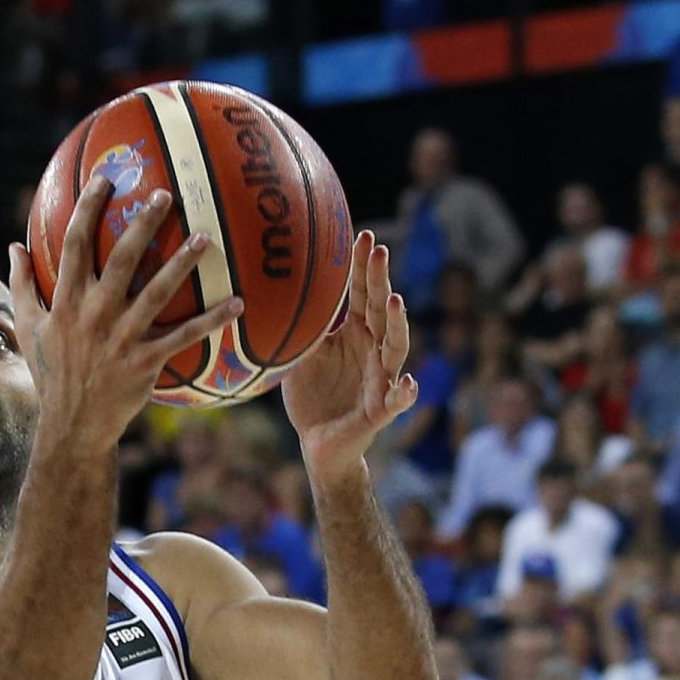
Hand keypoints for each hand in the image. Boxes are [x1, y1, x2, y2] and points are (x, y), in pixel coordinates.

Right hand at [9, 181, 241, 441]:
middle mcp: (94, 315)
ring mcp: (121, 338)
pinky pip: (183, 337)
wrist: (72, 424)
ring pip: (157, 293)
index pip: (74, 246)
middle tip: (164, 195)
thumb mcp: (28, 328)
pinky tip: (237, 303)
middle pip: (121, 260)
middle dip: (142, 225)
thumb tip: (13, 246)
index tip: (105, 180)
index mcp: (65, 303)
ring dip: (181, 263)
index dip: (89, 210)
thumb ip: (22, 285)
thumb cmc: (51, 372)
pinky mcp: (145, 361)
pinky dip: (211, 321)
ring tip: (204, 238)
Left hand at [283, 232, 413, 480]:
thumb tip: (272, 290)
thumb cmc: (312, 396)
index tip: (362, 235)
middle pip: (382, 310)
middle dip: (381, 280)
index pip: (363, 294)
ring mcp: (381, 379)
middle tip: (378, 250)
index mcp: (356, 335)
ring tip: (395, 301)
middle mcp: (374, 351)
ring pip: (395, 348)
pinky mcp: (380, 410)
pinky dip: (404, 393)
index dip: (363, 267)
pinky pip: (396, 401)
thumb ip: (298, 327)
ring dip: (398, 325)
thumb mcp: (299, 356)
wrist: (318, 444)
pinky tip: (407, 383)